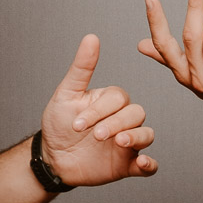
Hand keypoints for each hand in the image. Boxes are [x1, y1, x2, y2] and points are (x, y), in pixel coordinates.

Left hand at [39, 34, 156, 186]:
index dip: (100, 110)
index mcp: (110, 102)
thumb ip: (82, 67)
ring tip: (119, 143)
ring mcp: (127, 143)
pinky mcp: (127, 165)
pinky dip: (150, 164)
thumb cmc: (59, 124)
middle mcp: (123, 120)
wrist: (52, 159)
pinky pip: (148, 166)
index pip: (118, 99)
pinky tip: (142, 162)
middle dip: (116, 123)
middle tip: (95, 135)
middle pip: (136, 114)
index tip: (77, 123)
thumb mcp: (67, 94)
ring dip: (136, 138)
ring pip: (147, 135)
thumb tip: (91, 37)